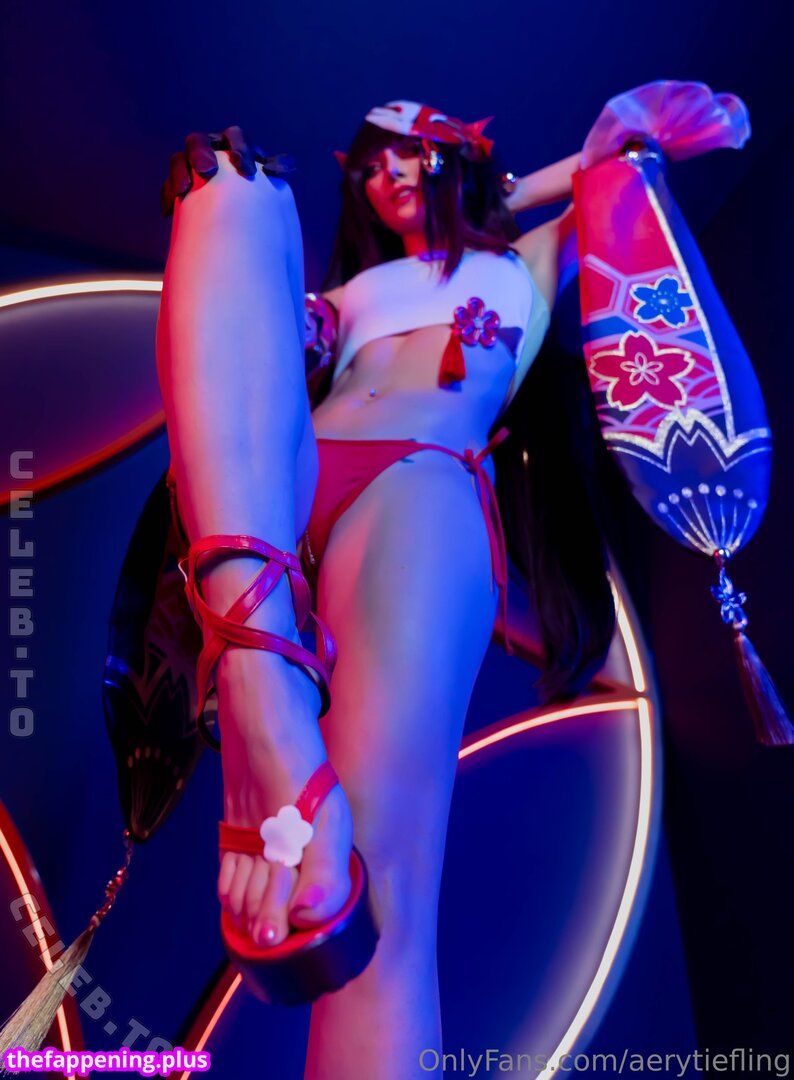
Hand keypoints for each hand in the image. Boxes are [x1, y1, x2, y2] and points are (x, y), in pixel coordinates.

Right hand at [160, 125, 292, 216]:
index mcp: (235, 146)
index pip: (235, 137)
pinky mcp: (178, 186)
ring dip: (180, 172)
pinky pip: (168, 186)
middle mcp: (210, 150)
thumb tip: (286, 166)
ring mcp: (190, 167)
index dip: (240, 149)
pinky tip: (169, 212)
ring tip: (183, 190)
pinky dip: (169, 196)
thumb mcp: (270, 184)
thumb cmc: (260, 198)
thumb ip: (276, 171)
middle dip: (202, 154)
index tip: (246, 171)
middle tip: (207, 171)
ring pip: (179, 160)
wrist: (241, 223)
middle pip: (199, 141)